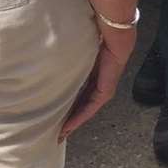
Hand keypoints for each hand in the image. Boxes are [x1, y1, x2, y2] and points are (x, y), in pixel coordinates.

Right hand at [58, 25, 135, 140]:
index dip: (67, 102)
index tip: (54, 111)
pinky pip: (90, 108)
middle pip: (81, 104)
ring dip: (73, 122)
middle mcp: (99, 82)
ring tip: (60, 133)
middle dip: (69, 117)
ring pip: (86, 109)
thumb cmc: (96, 36)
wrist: (114, 35)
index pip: (78, 90)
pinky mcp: (106, 92)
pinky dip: (79, 118)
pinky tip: (69, 126)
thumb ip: (69, 54)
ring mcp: (104, 88)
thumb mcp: (79, 48)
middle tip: (56, 130)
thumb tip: (52, 50)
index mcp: (92, 70)